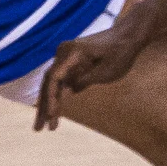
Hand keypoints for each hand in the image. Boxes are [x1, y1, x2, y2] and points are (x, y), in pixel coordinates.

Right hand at [33, 18, 149, 130]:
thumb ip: (85, 80)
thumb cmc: (120, 53)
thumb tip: (67, 91)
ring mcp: (65, 57)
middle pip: (48, 82)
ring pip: (53, 84)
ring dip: (49, 104)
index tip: (52, 115)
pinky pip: (61, 82)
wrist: (127, 36)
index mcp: (71, 52)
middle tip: (39, 129)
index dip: (51, 98)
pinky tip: (55, 114)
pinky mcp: (71, 63)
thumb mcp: (106, 71)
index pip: (54, 77)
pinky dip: (59, 97)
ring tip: (45, 126)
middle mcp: (63, 53)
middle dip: (44, 106)